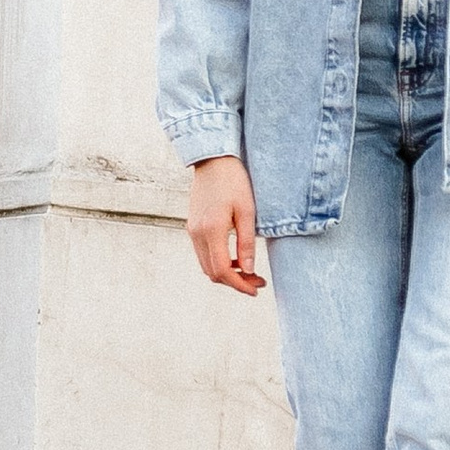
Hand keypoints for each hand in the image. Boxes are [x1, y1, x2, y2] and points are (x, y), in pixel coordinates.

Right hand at [186, 156, 263, 294]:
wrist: (213, 160)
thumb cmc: (234, 181)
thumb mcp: (247, 211)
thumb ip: (246, 242)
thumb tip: (248, 270)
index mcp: (211, 230)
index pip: (222, 270)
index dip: (239, 285)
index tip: (256, 289)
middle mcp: (197, 234)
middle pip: (212, 272)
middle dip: (235, 282)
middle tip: (258, 281)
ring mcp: (192, 230)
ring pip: (207, 265)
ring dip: (226, 273)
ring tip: (249, 271)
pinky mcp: (192, 226)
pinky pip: (203, 253)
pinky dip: (219, 261)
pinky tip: (235, 257)